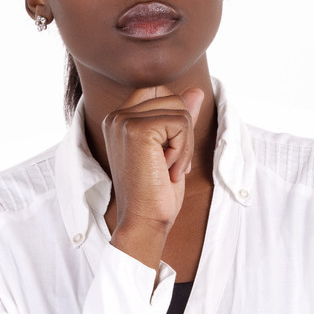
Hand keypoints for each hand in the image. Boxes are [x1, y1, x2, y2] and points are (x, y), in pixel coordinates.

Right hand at [102, 85, 203, 268]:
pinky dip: (183, 149)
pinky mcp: (138, 129)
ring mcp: (124, 121)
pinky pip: (181, 123)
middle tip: (170, 165)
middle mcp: (117, 116)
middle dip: (183, 132)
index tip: (167, 155)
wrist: (144, 221)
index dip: (175, 119)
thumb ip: (179, 119)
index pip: (159, 92)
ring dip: (184, 143)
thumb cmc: (156, 192)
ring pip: (179, 110)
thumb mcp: (173, 149)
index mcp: (119, 119)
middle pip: (172, 98)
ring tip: (168, 168)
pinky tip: (169, 170)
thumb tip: (196, 92)